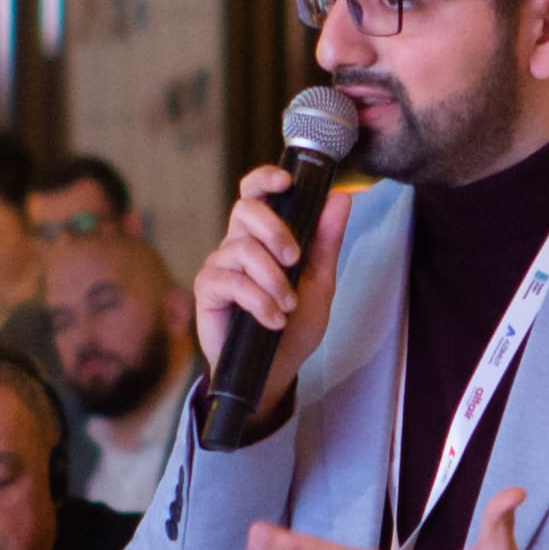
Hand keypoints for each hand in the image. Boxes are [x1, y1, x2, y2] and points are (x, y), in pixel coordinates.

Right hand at [186, 160, 348, 431]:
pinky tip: (272, 319)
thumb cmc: (294, 324)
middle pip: (245, 209)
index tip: (286, 181)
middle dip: (275, 230)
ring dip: (273, 280)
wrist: (275, 370)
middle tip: (295, 260)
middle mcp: (238, 243)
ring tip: (287, 306)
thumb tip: (340, 199)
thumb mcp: (319, 282)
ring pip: (243, 250)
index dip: (265, 178)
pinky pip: (231, 281)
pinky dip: (258, 301)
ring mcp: (220, 265)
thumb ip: (326, 241)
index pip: (256, 192)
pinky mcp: (207, 290)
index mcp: (263, 235)